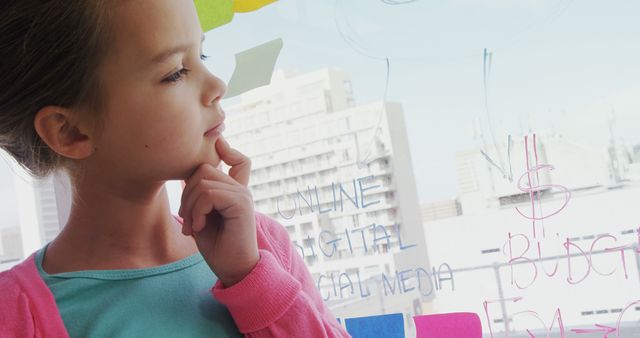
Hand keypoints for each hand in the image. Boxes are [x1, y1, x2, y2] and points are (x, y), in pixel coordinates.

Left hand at [178, 136, 258, 286]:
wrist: (234, 270)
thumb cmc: (217, 247)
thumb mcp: (202, 217)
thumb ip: (199, 195)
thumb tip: (186, 174)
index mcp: (235, 191)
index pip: (239, 161)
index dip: (227, 150)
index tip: (218, 144)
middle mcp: (241, 190)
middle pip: (204, 169)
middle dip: (187, 193)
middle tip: (187, 220)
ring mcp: (242, 195)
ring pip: (203, 181)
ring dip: (190, 206)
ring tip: (192, 227)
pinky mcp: (241, 204)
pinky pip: (208, 194)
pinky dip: (197, 212)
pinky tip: (198, 228)